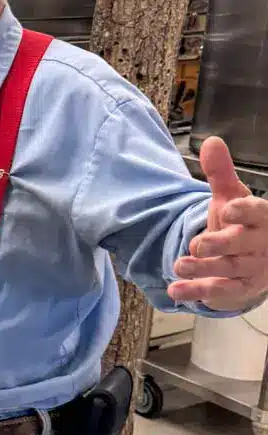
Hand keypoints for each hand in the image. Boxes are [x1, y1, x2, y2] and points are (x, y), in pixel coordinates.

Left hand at [169, 137, 267, 310]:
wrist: (251, 259)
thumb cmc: (241, 223)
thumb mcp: (231, 197)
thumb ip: (220, 174)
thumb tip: (211, 142)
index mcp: (262, 219)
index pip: (259, 213)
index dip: (245, 211)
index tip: (229, 207)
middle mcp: (259, 245)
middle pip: (242, 245)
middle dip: (220, 244)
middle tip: (198, 243)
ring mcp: (250, 270)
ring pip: (229, 270)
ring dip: (204, 269)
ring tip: (179, 265)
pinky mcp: (237, 289)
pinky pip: (218, 292)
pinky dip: (196, 292)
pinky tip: (175, 291)